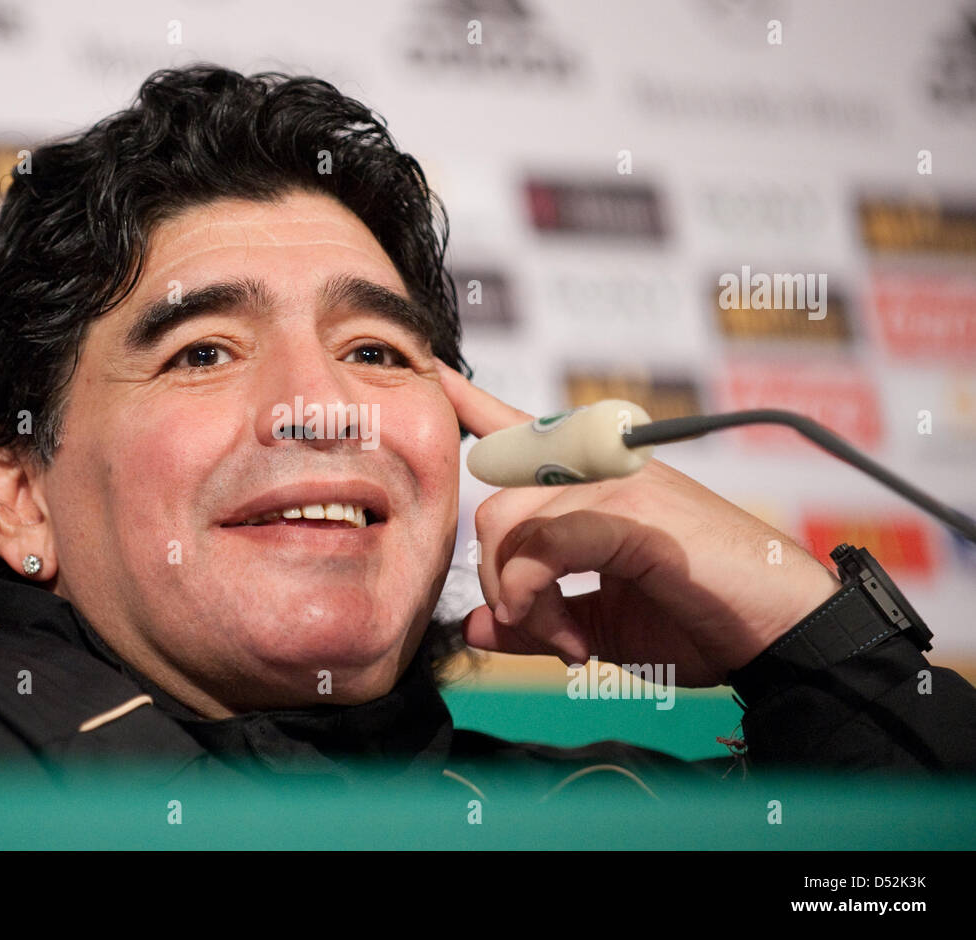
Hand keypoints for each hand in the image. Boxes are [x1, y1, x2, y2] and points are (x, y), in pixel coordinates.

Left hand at [437, 361, 841, 686]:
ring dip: (518, 595)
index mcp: (593, 477)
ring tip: (564, 639)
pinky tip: (570, 639)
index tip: (435, 379)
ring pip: (508, 518)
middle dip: (494, 576)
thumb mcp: (601, 625)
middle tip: (537, 628)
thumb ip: (536, 618)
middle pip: (492, 496)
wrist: (784, 631)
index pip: (517, 426)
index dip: (471, 403)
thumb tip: (476, 626)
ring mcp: (617, 484)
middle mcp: (600, 465)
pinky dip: (537, 596)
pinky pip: (545, 543)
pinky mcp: (632, 514)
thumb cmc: (700, 616)